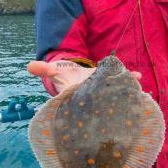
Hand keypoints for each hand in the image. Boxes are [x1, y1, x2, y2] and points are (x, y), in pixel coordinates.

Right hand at [27, 60, 141, 93]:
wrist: (76, 77)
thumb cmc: (66, 77)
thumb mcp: (56, 72)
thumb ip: (45, 69)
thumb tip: (29, 66)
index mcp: (80, 96)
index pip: (87, 100)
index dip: (95, 101)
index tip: (102, 98)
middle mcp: (95, 97)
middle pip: (105, 100)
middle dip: (114, 100)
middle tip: (125, 99)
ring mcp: (104, 92)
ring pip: (116, 93)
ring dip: (125, 90)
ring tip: (137, 89)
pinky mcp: (111, 85)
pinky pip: (122, 83)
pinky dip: (130, 79)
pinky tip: (138, 75)